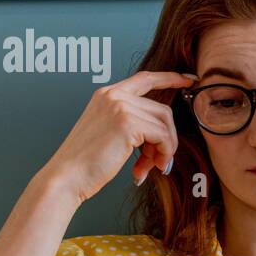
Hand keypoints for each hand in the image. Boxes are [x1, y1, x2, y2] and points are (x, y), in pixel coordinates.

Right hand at [41, 70, 195, 205]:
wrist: (67, 177)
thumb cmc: (86, 162)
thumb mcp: (109, 133)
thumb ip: (133, 125)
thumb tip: (163, 135)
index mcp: (107, 95)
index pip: (145, 79)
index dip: (170, 78)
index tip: (188, 81)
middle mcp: (114, 96)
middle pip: (162, 110)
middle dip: (166, 139)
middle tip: (157, 162)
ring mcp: (121, 107)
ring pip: (165, 124)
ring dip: (164, 150)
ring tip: (150, 167)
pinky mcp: (128, 123)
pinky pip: (163, 136)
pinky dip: (163, 154)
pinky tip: (147, 168)